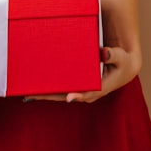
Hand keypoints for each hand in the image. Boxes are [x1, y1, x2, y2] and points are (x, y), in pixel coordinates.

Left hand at [24, 46, 141, 103]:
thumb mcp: (121, 57)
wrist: (124, 67)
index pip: (86, 93)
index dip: (77, 95)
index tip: (69, 97)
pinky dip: (49, 87)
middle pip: (66, 95)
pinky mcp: (77, 85)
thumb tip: (104, 52)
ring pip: (61, 94)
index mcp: (100, 87)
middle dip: (49, 95)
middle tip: (32, 94)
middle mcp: (88, 92)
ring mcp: (81, 90)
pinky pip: (61, 88)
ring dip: (45, 93)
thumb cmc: (122, 61)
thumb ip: (113, 55)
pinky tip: (36, 85)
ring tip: (27, 92)